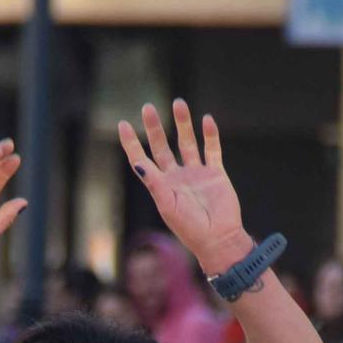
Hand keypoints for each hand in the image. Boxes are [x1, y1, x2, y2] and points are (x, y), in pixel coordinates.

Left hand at [118, 100, 251, 274]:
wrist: (219, 239)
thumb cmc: (190, 229)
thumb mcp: (168, 207)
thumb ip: (154, 183)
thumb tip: (138, 163)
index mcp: (161, 186)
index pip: (142, 160)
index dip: (131, 143)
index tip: (123, 124)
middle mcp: (177, 177)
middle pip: (162, 146)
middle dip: (155, 127)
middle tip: (148, 107)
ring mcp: (197, 174)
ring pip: (188, 142)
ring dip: (183, 123)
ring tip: (178, 103)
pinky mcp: (216, 174)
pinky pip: (212, 150)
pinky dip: (210, 135)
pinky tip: (206, 120)